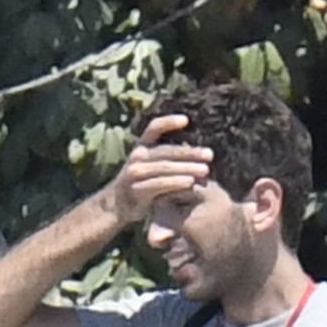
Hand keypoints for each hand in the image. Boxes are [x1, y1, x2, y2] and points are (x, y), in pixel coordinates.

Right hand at [104, 114, 213, 228]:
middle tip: (210, 154)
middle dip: (189, 152)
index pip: (153, 128)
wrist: (116, 206)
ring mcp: (135, 172)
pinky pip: (159, 184)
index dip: (168, 122)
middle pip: (166, 151)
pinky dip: (175, 183)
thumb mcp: (151, 168)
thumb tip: (196, 153)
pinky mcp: (137, 189)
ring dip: (187, 167)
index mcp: (141, 147)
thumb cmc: (141, 185)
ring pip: (164, 167)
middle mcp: (137, 156)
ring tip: (206, 170)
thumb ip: (167, 159)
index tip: (186, 120)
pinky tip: (191, 183)